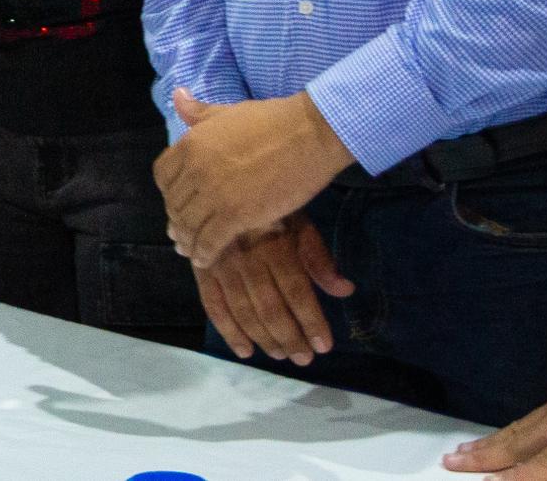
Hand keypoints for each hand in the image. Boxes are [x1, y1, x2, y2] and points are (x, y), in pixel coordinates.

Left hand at [155, 88, 355, 266]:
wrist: (308, 134)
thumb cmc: (272, 120)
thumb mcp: (227, 112)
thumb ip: (199, 112)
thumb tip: (178, 96)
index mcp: (190, 144)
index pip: (162, 175)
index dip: (168, 191)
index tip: (177, 201)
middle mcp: (195, 170)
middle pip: (175, 203)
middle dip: (177, 219)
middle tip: (181, 232)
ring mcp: (214, 193)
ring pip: (189, 225)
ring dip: (187, 240)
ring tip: (189, 250)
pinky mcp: (237, 215)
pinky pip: (210, 240)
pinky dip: (204, 252)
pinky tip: (205, 258)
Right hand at [190, 215, 352, 366]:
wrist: (218, 187)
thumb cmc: (267, 208)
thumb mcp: (298, 223)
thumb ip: (319, 257)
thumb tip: (345, 290)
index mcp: (274, 245)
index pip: (296, 291)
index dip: (311, 321)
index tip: (324, 346)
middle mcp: (247, 259)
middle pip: (269, 307)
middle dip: (289, 338)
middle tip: (304, 358)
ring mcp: (221, 266)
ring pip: (243, 312)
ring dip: (264, 339)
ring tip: (281, 355)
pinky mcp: (201, 270)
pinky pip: (212, 306)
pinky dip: (227, 331)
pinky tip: (244, 350)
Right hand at [447, 332, 546, 479]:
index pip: (543, 462)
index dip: (517, 478)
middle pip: (518, 441)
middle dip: (484, 456)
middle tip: (449, 462)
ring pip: (520, 426)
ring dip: (489, 441)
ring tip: (461, 450)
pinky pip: (531, 415)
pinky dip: (510, 428)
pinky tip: (504, 433)